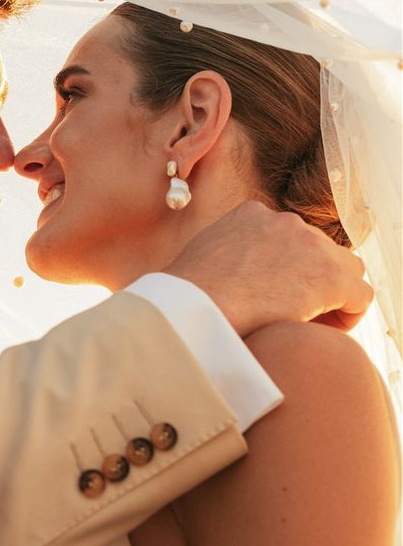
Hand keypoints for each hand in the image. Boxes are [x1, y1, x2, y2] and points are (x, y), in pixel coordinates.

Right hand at [165, 201, 371, 336]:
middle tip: (293, 312)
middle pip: (320, 251)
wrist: (193, 305)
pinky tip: (322, 330)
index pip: (288, 238)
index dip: (287, 269)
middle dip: (311, 279)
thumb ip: (227, 252)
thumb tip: (232, 272)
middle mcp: (284, 222)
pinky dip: (347, 314)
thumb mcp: (203, 255)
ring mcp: (309, 245)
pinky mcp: (329, 276)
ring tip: (308, 323)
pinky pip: (359, 295)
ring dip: (331, 295)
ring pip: (345, 270)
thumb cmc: (186, 293)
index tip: (275, 294)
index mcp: (251, 214)